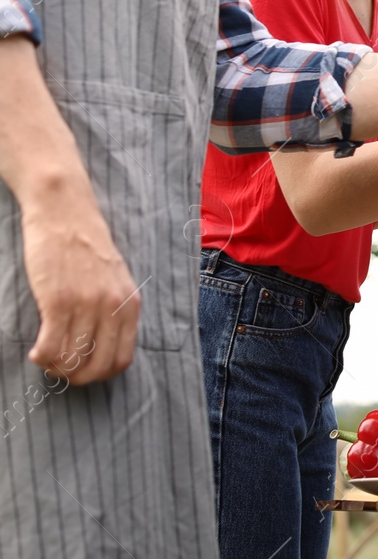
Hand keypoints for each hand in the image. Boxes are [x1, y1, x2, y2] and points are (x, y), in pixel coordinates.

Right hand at [20, 175, 139, 383]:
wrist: (65, 213)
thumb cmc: (86, 247)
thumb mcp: (115, 278)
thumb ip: (114, 309)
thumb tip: (102, 345)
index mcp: (129, 303)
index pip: (122, 359)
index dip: (99, 373)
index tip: (82, 370)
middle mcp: (112, 306)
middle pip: (98, 366)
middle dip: (76, 377)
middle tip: (60, 369)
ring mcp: (86, 304)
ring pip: (72, 360)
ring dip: (55, 367)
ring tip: (44, 357)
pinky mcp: (59, 300)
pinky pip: (51, 347)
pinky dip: (41, 357)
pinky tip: (35, 351)